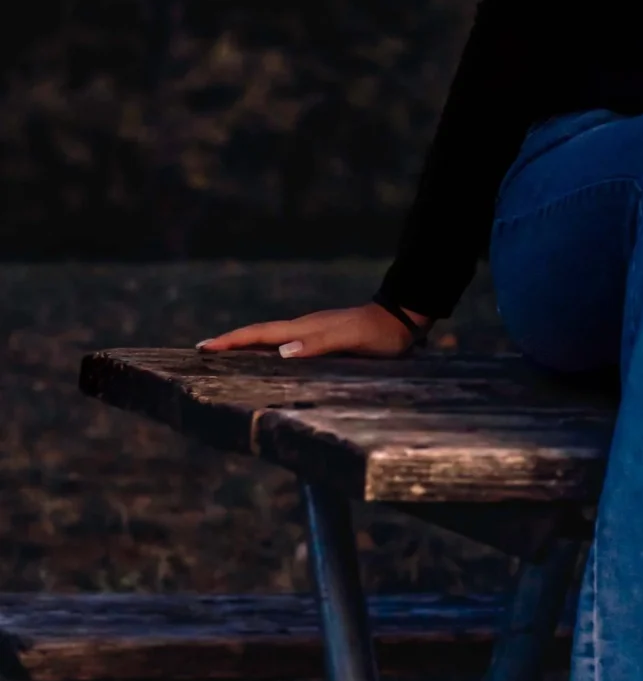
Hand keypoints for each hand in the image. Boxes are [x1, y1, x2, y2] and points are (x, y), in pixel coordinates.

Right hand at [196, 301, 424, 360]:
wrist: (401, 319)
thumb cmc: (377, 334)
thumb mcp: (349, 338)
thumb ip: (317, 344)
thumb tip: (280, 352)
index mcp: (304, 328)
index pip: (259, 334)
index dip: (231, 341)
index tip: (203, 347)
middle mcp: (303, 329)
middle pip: (259, 335)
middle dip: (230, 342)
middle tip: (203, 351)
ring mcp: (312, 333)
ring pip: (270, 339)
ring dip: (246, 346)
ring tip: (225, 356)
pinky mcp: (322, 339)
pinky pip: (285, 345)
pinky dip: (267, 351)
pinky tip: (267, 360)